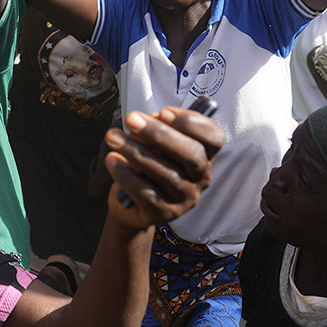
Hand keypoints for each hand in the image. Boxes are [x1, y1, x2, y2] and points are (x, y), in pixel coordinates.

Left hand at [103, 104, 224, 230]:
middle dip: (159, 134)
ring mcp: (185, 198)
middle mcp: (200, 177)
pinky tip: (113, 160)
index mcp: (204, 155)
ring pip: (167, 174)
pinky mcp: (165, 214)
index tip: (164, 111)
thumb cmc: (146, 164)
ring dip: (136, 151)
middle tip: (131, 119)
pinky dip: (127, 176)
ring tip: (113, 137)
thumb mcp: (153, 144)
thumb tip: (147, 121)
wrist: (130, 203)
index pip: (213, 138)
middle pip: (191, 154)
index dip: (192, 122)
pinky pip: (147, 194)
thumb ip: (156, 131)